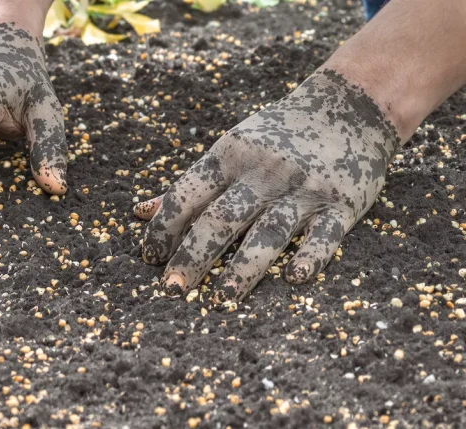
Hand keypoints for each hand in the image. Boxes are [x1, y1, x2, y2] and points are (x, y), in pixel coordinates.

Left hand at [134, 70, 399, 301]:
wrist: (351, 105)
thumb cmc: (276, 134)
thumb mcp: (229, 148)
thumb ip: (188, 184)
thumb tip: (138, 213)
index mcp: (230, 154)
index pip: (188, 194)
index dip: (165, 226)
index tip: (150, 256)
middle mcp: (264, 171)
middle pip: (221, 219)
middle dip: (193, 255)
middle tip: (172, 289)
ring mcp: (304, 188)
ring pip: (269, 232)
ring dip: (244, 268)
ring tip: (221, 299)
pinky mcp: (343, 203)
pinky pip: (325, 235)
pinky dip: (311, 256)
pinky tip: (294, 278)